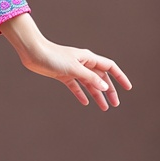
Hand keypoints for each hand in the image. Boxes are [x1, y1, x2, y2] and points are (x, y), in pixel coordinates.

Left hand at [1, 15, 131, 110]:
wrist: (32, 52)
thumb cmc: (53, 56)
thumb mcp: (74, 68)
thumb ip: (90, 78)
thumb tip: (105, 86)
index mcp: (87, 58)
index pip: (109, 67)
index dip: (119, 77)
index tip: (128, 88)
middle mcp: (82, 63)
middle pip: (100, 77)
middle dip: (109, 90)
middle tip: (115, 104)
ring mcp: (72, 69)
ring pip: (88, 83)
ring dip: (96, 94)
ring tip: (104, 108)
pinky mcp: (62, 74)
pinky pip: (75, 85)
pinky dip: (80, 93)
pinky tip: (84, 102)